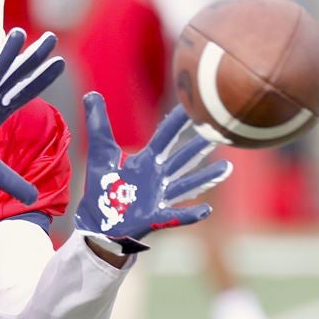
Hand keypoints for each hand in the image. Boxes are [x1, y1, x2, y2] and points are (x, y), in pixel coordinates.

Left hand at [74, 92, 231, 250]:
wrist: (98, 224)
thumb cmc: (102, 190)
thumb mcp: (100, 154)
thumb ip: (98, 126)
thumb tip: (91, 94)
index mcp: (145, 161)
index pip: (165, 137)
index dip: (178, 122)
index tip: (195, 106)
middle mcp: (157, 177)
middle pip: (182, 159)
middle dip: (198, 147)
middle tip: (219, 133)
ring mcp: (159, 198)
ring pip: (186, 185)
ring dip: (206, 177)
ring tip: (226, 168)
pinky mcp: (154, 218)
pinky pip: (176, 216)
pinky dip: (191, 214)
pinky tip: (206, 209)